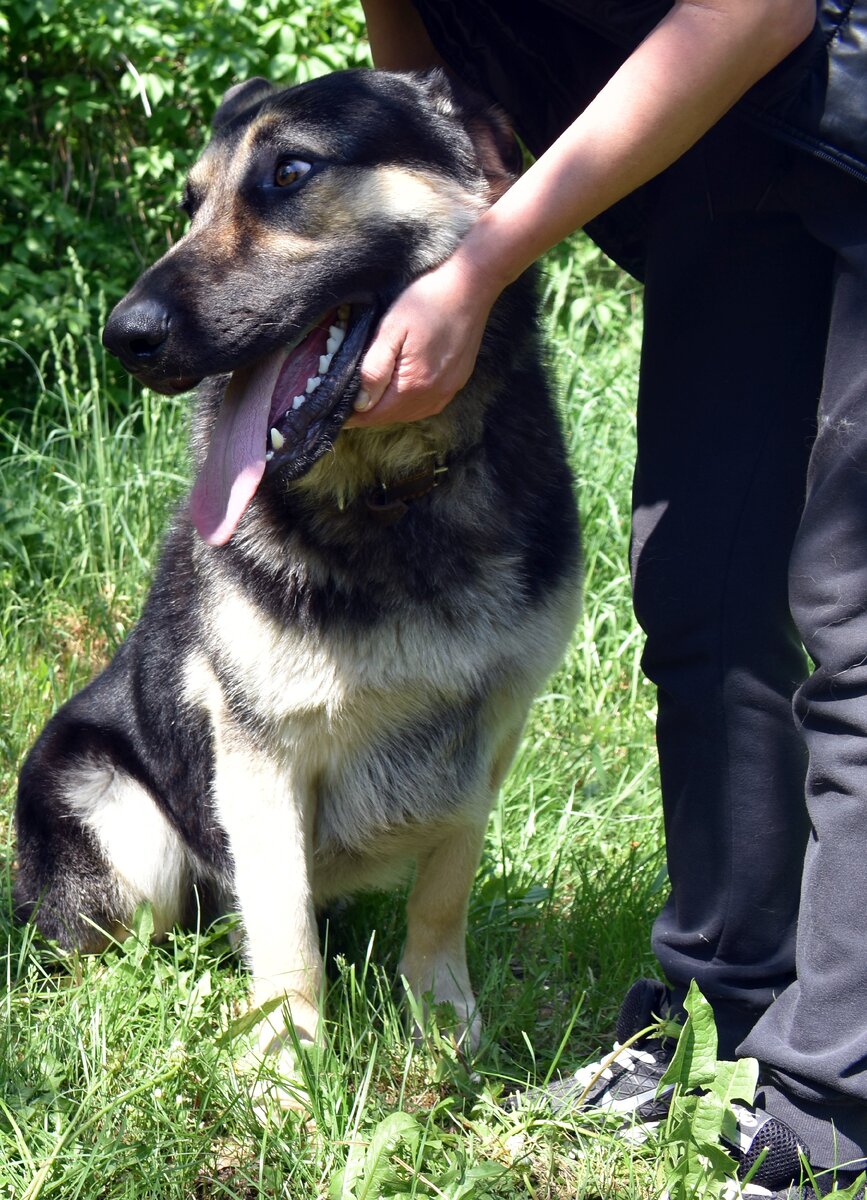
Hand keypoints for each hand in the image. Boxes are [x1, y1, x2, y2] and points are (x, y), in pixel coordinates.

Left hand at [345, 248, 501, 427]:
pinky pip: (427, 406)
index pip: (375, 414)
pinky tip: (400, 393)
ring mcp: (447, 392)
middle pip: (392, 417)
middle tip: (347, 404)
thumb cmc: (426, 302)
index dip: (353, 416)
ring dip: (389, 410)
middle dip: (369, 414)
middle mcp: (433, 396)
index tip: (335, 413)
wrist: (469, 288)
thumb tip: (360, 402)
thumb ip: (374, 368)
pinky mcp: (456, 384)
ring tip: (370, 400)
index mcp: (413, 384)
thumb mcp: (390, 330)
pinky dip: (409, 405)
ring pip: (410, 414)